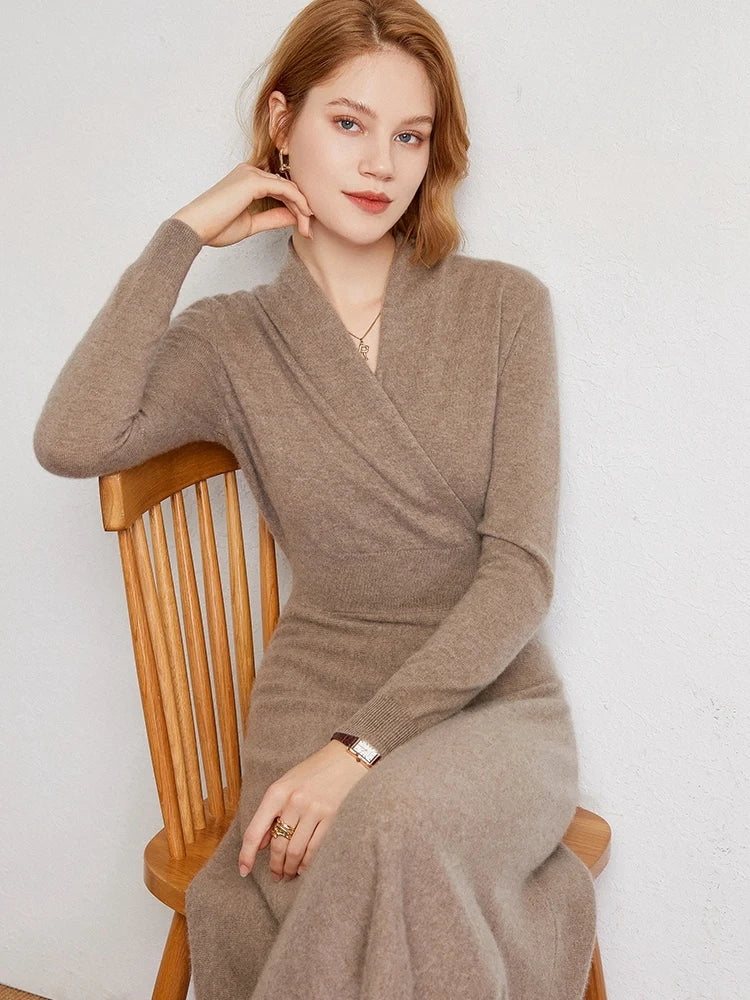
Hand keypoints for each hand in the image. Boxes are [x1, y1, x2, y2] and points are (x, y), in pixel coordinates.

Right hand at [170, 161, 313, 247]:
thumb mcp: (251, 224)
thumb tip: (294, 217)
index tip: (304, 228)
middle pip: (287, 187)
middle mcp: (250, 172)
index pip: (280, 189)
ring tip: (307, 228)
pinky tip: (305, 217)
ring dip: (302, 208)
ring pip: (289, 188)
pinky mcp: (254, 181)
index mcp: (247, 180)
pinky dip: (298, 203)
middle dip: (302, 209)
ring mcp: (251, 174)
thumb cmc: (215, 227)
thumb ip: (272, 218)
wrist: (194, 228)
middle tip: (308, 230)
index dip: (295, 208)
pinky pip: (285, 189)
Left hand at [238, 739, 370, 880]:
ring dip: (289, 868)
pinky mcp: (331, 817)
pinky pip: (315, 848)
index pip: (255, 830)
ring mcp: (313, 809)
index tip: (243, 870)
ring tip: (287, 875)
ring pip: (295, 850)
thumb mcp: (284, 785)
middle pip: (278, 845)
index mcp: (277, 792)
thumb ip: (271, 813)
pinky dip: (307, 863)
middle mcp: (293, 801)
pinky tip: (302, 868)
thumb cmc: (311, 772)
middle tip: (274, 876)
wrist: (343, 759)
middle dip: (274, 866)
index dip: (247, 854)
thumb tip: (260, 844)